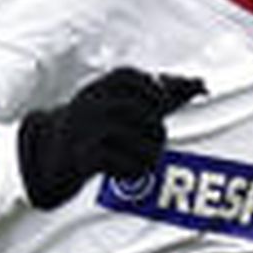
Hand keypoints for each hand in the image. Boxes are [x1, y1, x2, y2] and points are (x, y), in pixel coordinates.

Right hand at [18, 68, 204, 208]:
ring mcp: (83, 129)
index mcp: (99, 88)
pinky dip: (130, 172)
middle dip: (156, 133)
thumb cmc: (97, 130)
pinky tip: (125, 175)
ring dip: (148, 157)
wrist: (49, 160)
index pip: (129, 77)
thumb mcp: (125, 109)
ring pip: (131, 139)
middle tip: (152, 147)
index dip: (151, 91)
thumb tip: (202, 84)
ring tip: (144, 165)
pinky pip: (116, 162)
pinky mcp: (81, 157)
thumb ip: (162, 96)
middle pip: (139, 113)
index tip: (158, 107)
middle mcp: (89, 104)